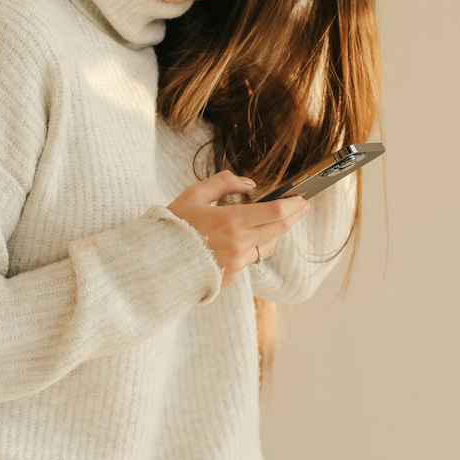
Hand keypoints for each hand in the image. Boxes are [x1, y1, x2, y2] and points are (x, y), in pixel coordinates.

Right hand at [167, 169, 308, 286]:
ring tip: (274, 222)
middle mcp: (239, 244)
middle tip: (302, 207)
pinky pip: (249, 260)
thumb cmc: (173, 225)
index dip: (294, 205)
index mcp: (232, 221)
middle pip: (278, 229)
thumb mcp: (194, 195)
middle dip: (293, 216)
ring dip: (274, 234)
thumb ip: (223, 183)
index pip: (276, 212)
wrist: (156, 262)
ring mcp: (236, 263)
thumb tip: (249, 183)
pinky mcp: (230, 276)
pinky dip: (250, 248)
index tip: (303, 199)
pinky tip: (242, 241)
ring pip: (267, 247)